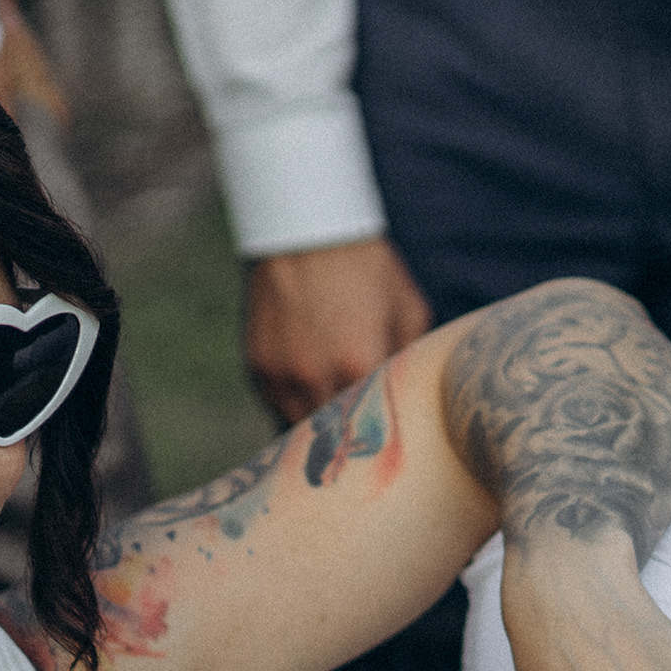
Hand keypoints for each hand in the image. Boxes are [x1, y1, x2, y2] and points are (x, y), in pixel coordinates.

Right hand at [243, 237, 431, 426]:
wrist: (308, 230)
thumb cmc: (367, 267)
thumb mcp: (408, 308)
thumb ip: (410, 359)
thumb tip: (412, 394)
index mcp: (361, 363)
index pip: (373, 427)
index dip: (381, 435)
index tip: (387, 440)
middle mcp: (317, 375)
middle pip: (336, 436)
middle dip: (350, 437)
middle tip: (362, 438)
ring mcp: (282, 372)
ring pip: (301, 425)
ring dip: (319, 424)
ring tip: (335, 417)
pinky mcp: (258, 365)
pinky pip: (277, 403)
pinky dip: (294, 402)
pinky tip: (310, 387)